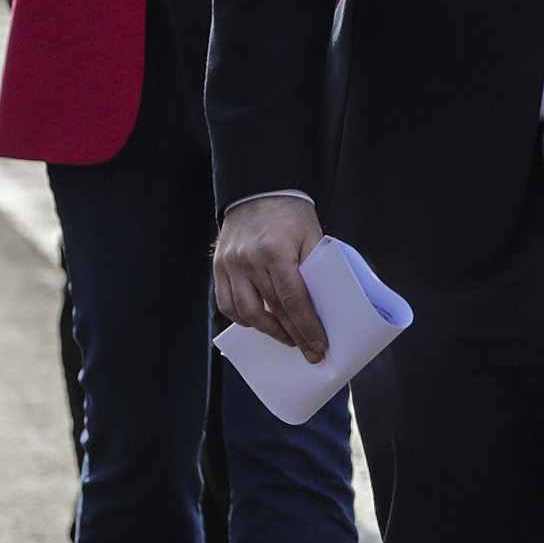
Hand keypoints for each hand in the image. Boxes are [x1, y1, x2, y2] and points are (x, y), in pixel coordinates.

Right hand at [210, 195, 328, 358]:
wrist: (258, 191)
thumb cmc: (289, 214)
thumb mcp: (311, 235)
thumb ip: (315, 269)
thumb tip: (324, 307)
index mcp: (274, 251)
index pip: (293, 300)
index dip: (307, 327)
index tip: (318, 345)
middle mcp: (248, 260)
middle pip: (272, 311)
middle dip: (294, 336)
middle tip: (308, 351)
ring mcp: (230, 265)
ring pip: (247, 313)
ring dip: (268, 331)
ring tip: (287, 338)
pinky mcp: (219, 268)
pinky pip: (227, 305)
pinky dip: (244, 319)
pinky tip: (260, 322)